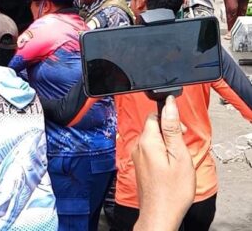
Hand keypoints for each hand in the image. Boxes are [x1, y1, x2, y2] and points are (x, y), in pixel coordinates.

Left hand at [132, 96, 195, 230]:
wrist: (160, 214)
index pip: (154, 114)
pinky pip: (151, 150)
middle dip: (169, 131)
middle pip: (153, 126)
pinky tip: (170, 167)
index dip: (170, 118)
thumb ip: (172, 128)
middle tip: (181, 148)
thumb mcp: (179, 155)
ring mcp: (137, 156)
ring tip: (177, 160)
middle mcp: (138, 146)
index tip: (181, 129)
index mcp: (147, 141)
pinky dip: (162, 153)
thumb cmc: (172, 190)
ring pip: (153, 139)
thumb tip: (169, 105)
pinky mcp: (140, 165)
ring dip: (167, 143)